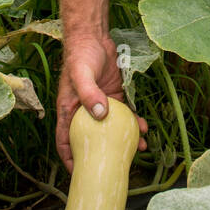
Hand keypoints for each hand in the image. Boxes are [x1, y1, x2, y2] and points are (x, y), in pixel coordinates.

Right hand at [57, 32, 147, 172]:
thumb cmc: (80, 55)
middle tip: (118, 166)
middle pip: (92, 139)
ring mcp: (100, 104)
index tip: (80, 174)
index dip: (71, 159)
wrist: (93, 36)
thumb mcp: (81, 74)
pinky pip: (124, 114)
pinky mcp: (114, 96)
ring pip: (112, 129)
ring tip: (140, 149)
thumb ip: (89, 93)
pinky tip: (144, 127)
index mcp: (69, 110)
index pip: (65, 141)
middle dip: (104, 154)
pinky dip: (134, 122)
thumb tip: (100, 114)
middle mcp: (84, 111)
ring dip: (124, 140)